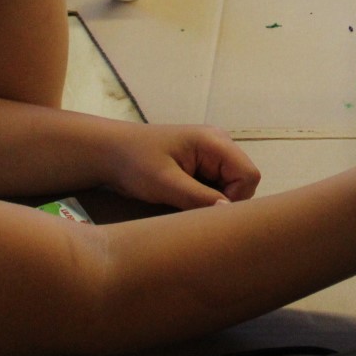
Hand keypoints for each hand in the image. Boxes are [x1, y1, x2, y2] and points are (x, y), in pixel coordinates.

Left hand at [104, 123, 261, 209]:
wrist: (107, 152)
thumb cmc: (133, 162)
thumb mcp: (165, 183)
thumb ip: (199, 198)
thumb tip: (229, 213)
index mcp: (214, 142)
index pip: (249, 175)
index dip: (236, 199)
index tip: (207, 211)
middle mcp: (218, 144)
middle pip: (243, 181)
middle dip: (225, 201)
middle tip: (193, 210)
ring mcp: (210, 153)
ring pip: (230, 186)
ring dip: (213, 201)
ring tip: (184, 204)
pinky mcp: (200, 164)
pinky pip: (216, 186)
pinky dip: (205, 198)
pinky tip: (182, 200)